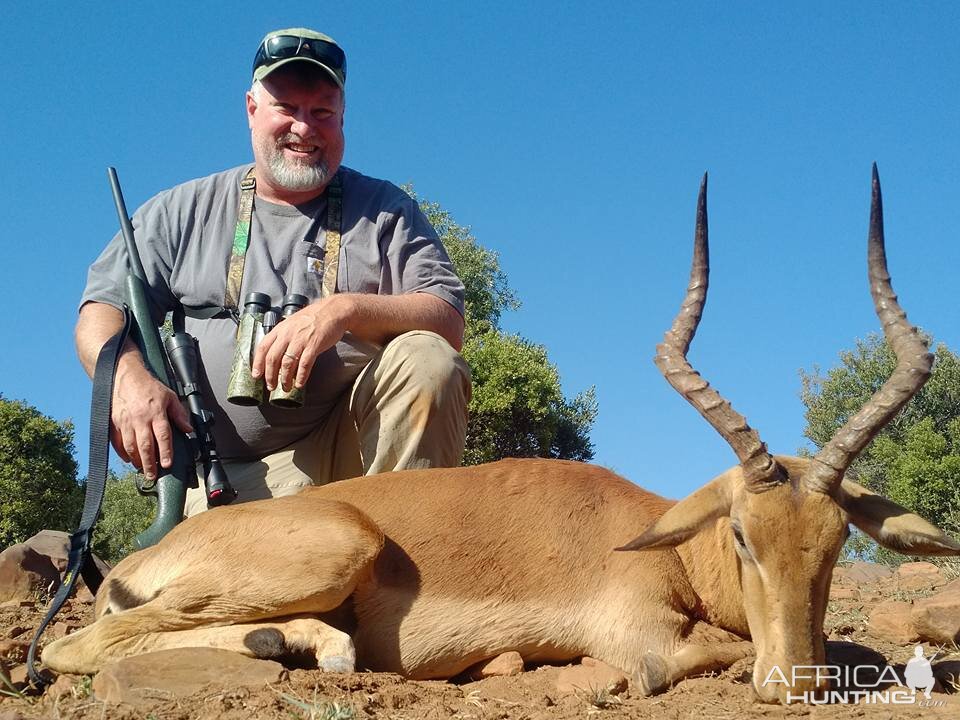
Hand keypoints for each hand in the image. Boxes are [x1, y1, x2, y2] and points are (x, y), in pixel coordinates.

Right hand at [110, 358, 192, 480]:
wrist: (123, 376)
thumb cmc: (148, 387)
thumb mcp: (169, 396)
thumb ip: (179, 414)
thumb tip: (188, 429)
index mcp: (156, 412)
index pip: (163, 436)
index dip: (166, 451)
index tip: (167, 464)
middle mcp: (140, 419)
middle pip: (145, 445)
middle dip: (149, 463)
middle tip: (153, 475)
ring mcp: (125, 421)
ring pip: (130, 446)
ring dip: (136, 460)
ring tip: (142, 470)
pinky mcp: (113, 422)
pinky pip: (117, 442)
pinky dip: (122, 453)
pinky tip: (128, 460)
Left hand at [252, 297, 349, 391]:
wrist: (333, 311)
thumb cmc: (313, 318)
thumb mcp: (292, 323)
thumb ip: (283, 336)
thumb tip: (275, 354)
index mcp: (280, 329)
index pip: (263, 347)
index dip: (257, 363)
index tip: (256, 375)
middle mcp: (288, 334)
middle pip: (273, 358)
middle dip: (270, 375)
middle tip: (271, 386)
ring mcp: (301, 339)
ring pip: (287, 363)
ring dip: (285, 379)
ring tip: (285, 387)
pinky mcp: (314, 345)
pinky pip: (304, 364)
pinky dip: (301, 376)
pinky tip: (299, 383)